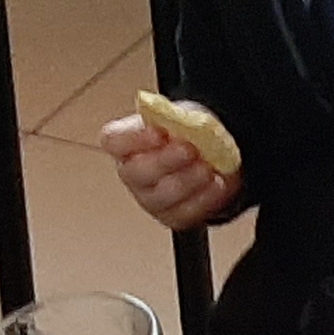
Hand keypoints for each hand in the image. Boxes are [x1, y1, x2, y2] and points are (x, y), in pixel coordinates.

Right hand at [97, 112, 236, 232]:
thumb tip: (181, 120)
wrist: (202, 155)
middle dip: (166, 160)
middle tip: (188, 149)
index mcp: (124, 146)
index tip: (157, 132)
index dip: (134, 138)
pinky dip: (207, 197)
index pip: (114, 141)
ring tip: (206, 168)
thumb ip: (173, 119)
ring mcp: (151, 199)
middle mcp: (132, 175)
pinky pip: (188, 211)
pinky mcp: (175, 216)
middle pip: (139, 172)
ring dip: (188, 180)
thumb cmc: (179, 134)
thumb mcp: (175, 118)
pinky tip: (219, 184)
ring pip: (164, 195)